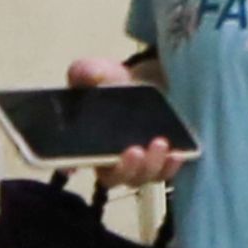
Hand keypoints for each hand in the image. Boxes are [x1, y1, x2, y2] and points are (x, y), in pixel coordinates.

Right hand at [67, 47, 191, 194]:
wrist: (150, 81)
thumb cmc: (118, 83)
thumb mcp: (101, 72)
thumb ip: (88, 71)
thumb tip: (85, 71)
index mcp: (91, 143)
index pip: (77, 162)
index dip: (71, 167)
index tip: (73, 167)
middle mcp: (114, 160)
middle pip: (116, 177)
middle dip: (125, 168)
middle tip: (134, 151)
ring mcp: (140, 164)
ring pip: (142, 177)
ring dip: (150, 165)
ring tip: (159, 143)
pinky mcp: (163, 161)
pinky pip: (166, 172)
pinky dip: (171, 167)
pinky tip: (176, 154)